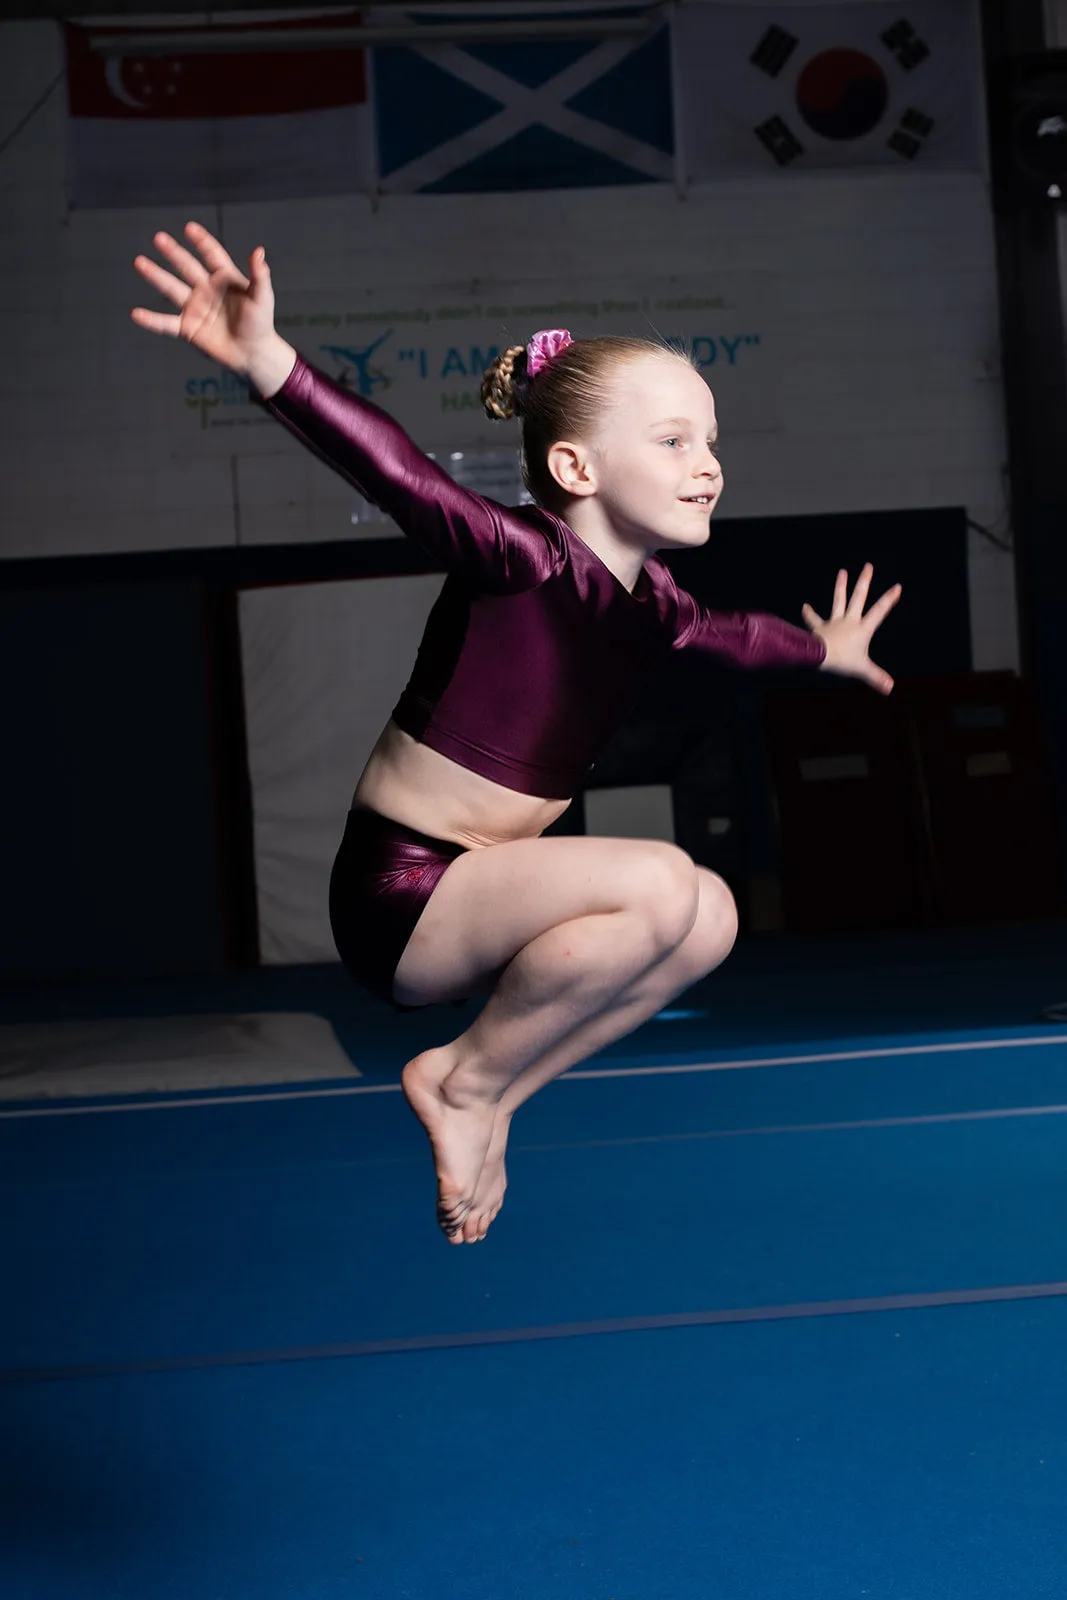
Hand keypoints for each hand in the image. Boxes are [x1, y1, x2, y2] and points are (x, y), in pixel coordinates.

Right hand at [131, 221, 294, 394]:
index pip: (211, 254)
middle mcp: (206, 290)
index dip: (201, 241)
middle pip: (186, 266)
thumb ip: (260, 275)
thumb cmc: (260, 325)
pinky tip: (136, 314)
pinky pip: (166, 323)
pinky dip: (151, 320)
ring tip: (139, 262)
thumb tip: (259, 251)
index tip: (189, 228)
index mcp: (224, 278)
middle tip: (159, 238)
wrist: (253, 354)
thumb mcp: (262, 297)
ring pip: (171, 288)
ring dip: (156, 275)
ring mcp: (195, 308)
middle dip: (173, 252)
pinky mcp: (188, 328)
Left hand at [801, 564, 901, 695]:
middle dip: (864, 582)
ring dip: (840, 586)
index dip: (889, 599)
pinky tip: (804, 607)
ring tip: (842, 572)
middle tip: (868, 566)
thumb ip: (876, 677)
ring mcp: (834, 622)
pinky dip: (809, 614)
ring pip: (839, 600)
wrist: (818, 656)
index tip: (897, 586)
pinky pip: (814, 619)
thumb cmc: (841, 661)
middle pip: (858, 597)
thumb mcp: (862, 669)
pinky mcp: (820, 627)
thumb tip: (890, 688)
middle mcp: (849, 621)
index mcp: (862, 629)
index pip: (879, 611)